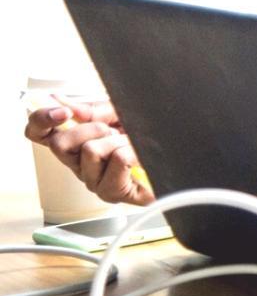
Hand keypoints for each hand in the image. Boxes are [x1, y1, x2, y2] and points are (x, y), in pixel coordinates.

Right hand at [24, 100, 155, 204]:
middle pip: (59, 144)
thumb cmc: (149, 136)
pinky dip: (134, 150)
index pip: (39, 134)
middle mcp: (80, 165)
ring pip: (91, 150)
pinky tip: (140, 158)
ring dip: (119, 140)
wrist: (178, 155)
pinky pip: (117, 160)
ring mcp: (95, 182)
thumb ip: (94, 110)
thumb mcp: (121, 113)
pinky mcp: (114, 192)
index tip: (63, 111)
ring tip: (133, 146)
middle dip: (90, 128)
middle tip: (113, 130)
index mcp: (77, 144)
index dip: (42, 120)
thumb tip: (64, 103)